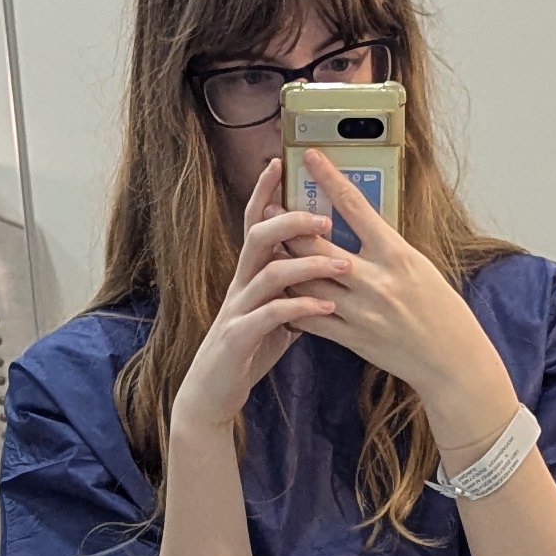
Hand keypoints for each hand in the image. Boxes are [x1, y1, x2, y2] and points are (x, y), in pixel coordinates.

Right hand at [169, 161, 353, 438]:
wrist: (211, 393)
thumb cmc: (246, 352)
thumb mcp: (273, 314)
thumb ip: (293, 290)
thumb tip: (323, 272)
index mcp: (250, 274)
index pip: (255, 222)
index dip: (264, 191)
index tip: (280, 162)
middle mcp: (240, 284)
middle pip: (259, 236)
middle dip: (291, 220)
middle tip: (326, 217)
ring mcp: (237, 310)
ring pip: (269, 273)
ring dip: (308, 264)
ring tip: (344, 263)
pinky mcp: (238, 337)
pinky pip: (269, 315)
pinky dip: (300, 308)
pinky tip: (326, 307)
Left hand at [299, 154, 517, 455]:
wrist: (452, 360)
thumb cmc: (441, 309)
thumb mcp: (419, 266)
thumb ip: (385, 247)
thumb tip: (355, 223)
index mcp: (398, 255)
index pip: (356, 206)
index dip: (329, 178)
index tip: (310, 156)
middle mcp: (376, 281)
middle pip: (317, 246)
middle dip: (289, 224)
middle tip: (271, 206)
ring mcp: (361, 312)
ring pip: (306, 281)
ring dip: (284, 262)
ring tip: (268, 245)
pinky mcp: (352, 338)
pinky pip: (310, 317)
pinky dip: (292, 302)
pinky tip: (280, 290)